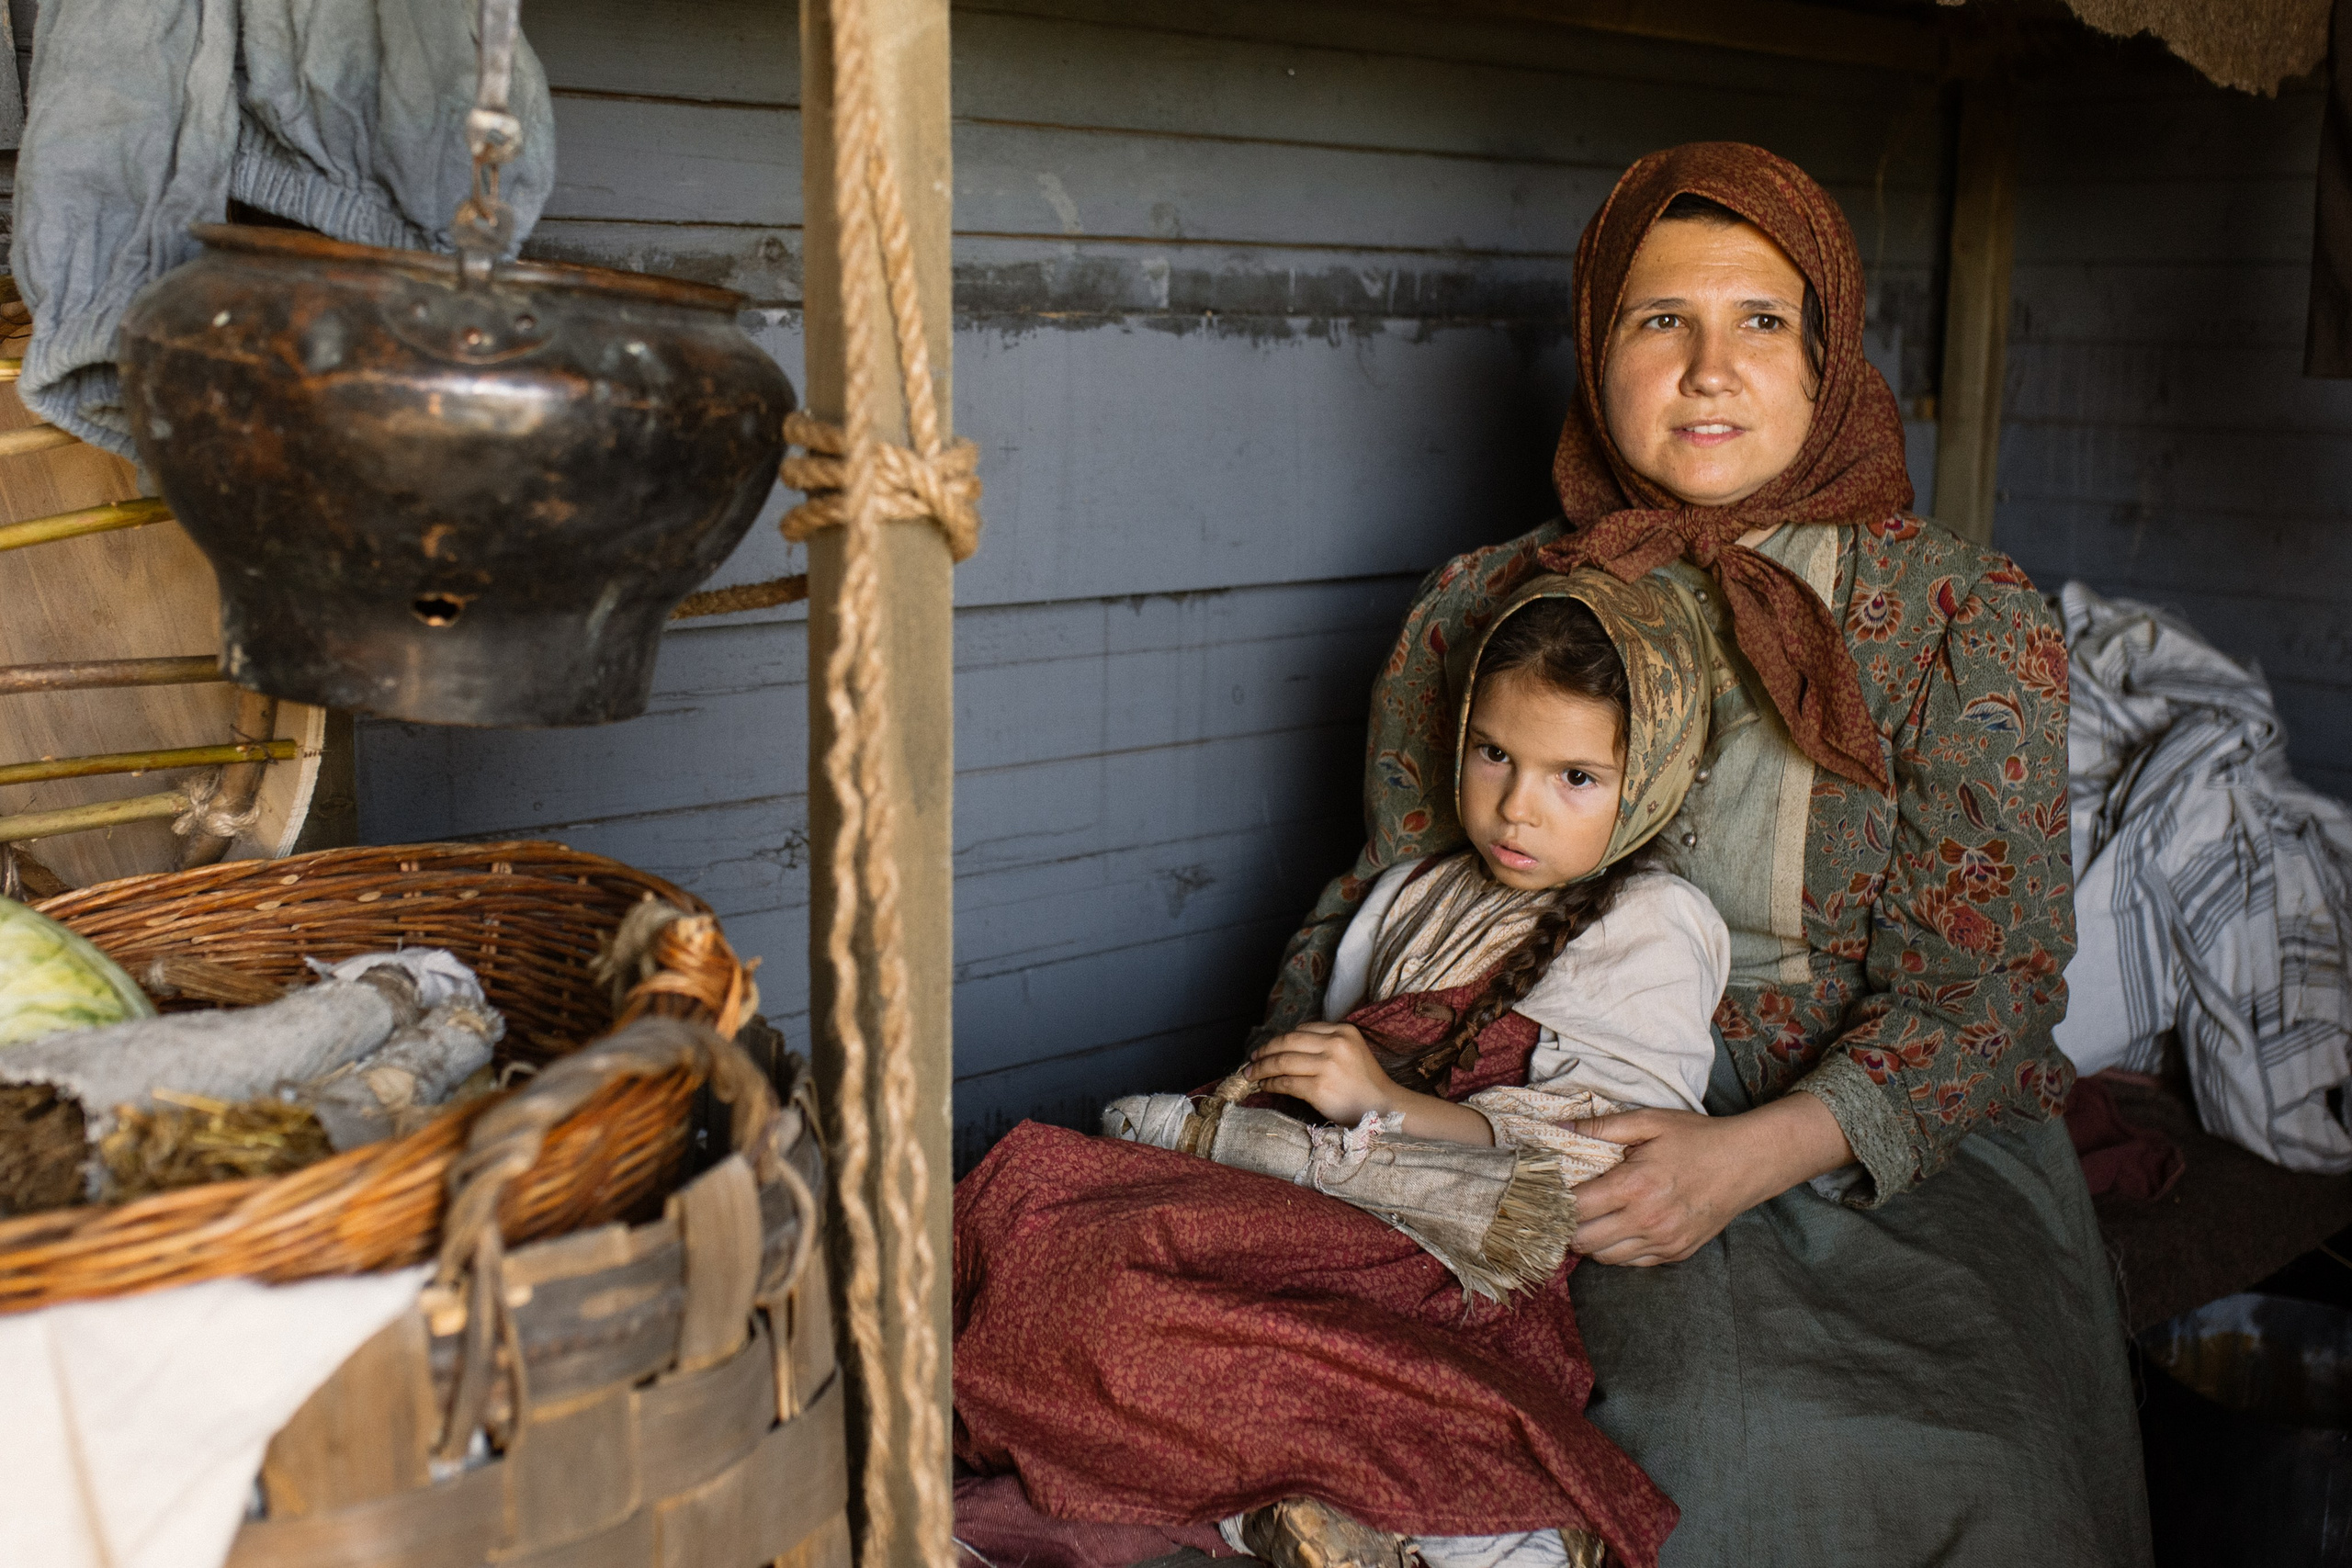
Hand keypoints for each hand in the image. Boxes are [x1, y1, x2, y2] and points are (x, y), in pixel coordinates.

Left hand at [1248, 1024, 1496, 1145]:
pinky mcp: (1319, 1087)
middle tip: (1252, 1059)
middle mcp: (1335, 1043)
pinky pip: (1286, 1082)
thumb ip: (1327, 1043)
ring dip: (1262, 1068)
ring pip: (1282, 1061)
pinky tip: (1265, 1086)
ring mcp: (1327, 1065)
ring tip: (1251, 1074)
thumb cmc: (1366, 1083)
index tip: (1269, 1048)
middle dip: (1265, 1051)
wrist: (1385, 1108)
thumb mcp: (1352, 1051)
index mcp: (1344, 1031)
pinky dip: (1271, 1083)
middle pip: (1287, 1041)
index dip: (1280, 1039)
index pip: (1302, 1030)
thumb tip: (1288, 1048)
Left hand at [1568, 1093, 1851, 1265]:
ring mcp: (1663, 1241)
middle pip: (1583, 1240)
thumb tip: (1559, 1127)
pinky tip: (1618, 1227)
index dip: (1553, 1203)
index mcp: (1634, 1186)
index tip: (1545, 1193)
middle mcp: (1647, 1220)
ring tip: (1589, 1218)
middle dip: (1566, 1226)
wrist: (1748, 1162)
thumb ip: (1602, 1126)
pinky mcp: (1676, 1253)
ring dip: (1590, 1241)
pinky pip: (1632, 1263)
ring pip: (1605, 1257)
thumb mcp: (1650, 1121)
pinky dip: (1618, 1250)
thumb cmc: (1698, 1138)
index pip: (1575, 1208)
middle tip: (1561, 1209)